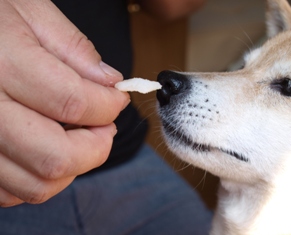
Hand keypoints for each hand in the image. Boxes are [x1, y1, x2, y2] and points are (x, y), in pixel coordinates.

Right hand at [0, 0, 129, 206]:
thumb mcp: (32, 13)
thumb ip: (75, 49)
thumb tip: (110, 82)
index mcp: (1, 65)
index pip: (73, 103)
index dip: (108, 106)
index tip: (117, 99)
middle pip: (57, 158)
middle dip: (97, 147)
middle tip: (104, 127)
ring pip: (37, 185)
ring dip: (73, 167)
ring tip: (80, 138)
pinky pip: (13, 192)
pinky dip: (43, 178)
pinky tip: (49, 149)